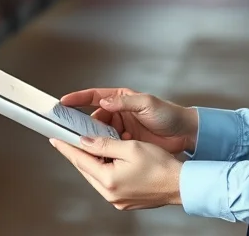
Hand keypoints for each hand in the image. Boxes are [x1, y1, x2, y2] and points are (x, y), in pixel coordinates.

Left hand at [49, 136, 182, 209]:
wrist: (180, 184)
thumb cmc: (160, 165)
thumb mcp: (129, 147)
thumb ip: (104, 144)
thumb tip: (84, 141)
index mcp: (108, 180)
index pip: (80, 160)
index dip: (67, 147)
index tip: (55, 138)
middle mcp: (110, 194)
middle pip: (86, 169)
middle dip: (78, 153)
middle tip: (70, 139)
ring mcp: (117, 200)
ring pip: (96, 176)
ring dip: (93, 161)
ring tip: (90, 146)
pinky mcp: (124, 201)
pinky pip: (107, 182)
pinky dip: (105, 169)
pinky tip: (108, 159)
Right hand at [60, 88, 198, 153]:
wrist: (185, 134)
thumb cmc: (169, 114)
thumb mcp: (147, 104)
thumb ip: (124, 103)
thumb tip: (103, 103)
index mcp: (120, 99)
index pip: (94, 97)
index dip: (78, 99)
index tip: (63, 102)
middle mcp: (118, 113)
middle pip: (93, 119)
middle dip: (85, 126)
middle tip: (75, 133)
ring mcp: (121, 129)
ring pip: (100, 134)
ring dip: (96, 139)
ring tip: (91, 144)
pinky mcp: (126, 143)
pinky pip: (110, 146)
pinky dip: (107, 149)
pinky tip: (107, 153)